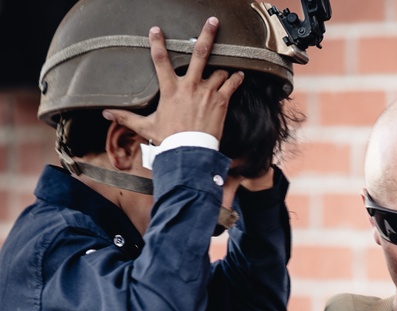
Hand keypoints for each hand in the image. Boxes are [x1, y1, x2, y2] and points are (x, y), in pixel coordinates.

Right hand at [102, 17, 243, 143]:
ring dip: (221, 68)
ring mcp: (208, 92)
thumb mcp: (146, 126)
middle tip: (212, 21)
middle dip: (206, 35)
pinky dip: (236, 79)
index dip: (157, 42)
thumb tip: (107, 113)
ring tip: (223, 69)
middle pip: (199, 54)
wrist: (191, 152)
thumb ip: (127, 116)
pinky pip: (231, 84)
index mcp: (170, 89)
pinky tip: (239, 75)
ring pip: (218, 70)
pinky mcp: (221, 101)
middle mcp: (190, 86)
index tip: (156, 30)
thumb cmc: (170, 139)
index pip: (160, 59)